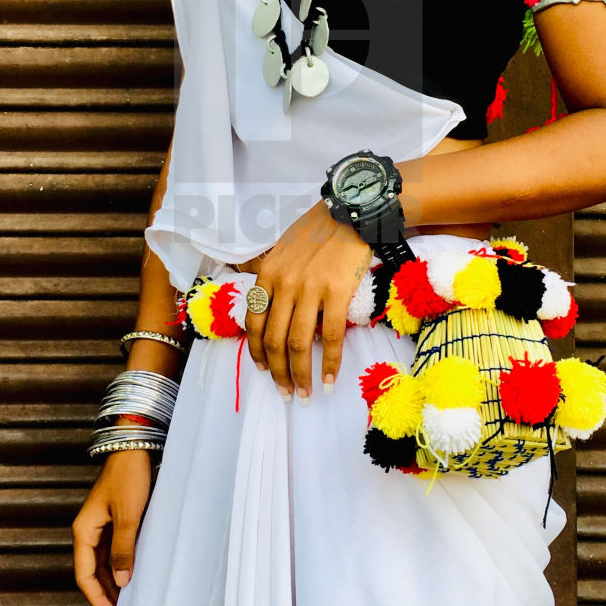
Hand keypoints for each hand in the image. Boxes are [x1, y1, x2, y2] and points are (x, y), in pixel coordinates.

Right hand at [72, 447, 155, 605]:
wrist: (135, 445)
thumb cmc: (129, 476)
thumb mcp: (128, 516)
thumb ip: (123, 549)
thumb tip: (120, 581)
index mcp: (84, 530)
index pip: (84, 575)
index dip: (97, 598)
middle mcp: (89, 530)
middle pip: (92, 571)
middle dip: (105, 593)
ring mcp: (101, 524)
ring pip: (103, 561)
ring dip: (113, 580)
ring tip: (129, 599)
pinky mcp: (114, 518)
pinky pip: (114, 549)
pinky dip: (121, 563)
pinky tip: (133, 572)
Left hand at [243, 198, 373, 398]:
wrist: (351, 211)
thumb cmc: (320, 230)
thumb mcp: (284, 250)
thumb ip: (275, 279)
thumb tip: (275, 314)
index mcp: (268, 274)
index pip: (255, 322)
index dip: (257, 352)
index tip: (263, 371)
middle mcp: (283, 283)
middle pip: (274, 339)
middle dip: (277, 373)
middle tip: (286, 393)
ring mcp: (309, 288)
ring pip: (298, 343)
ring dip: (301, 375)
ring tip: (307, 394)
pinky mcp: (336, 292)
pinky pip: (330, 336)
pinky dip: (329, 362)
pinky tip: (330, 378)